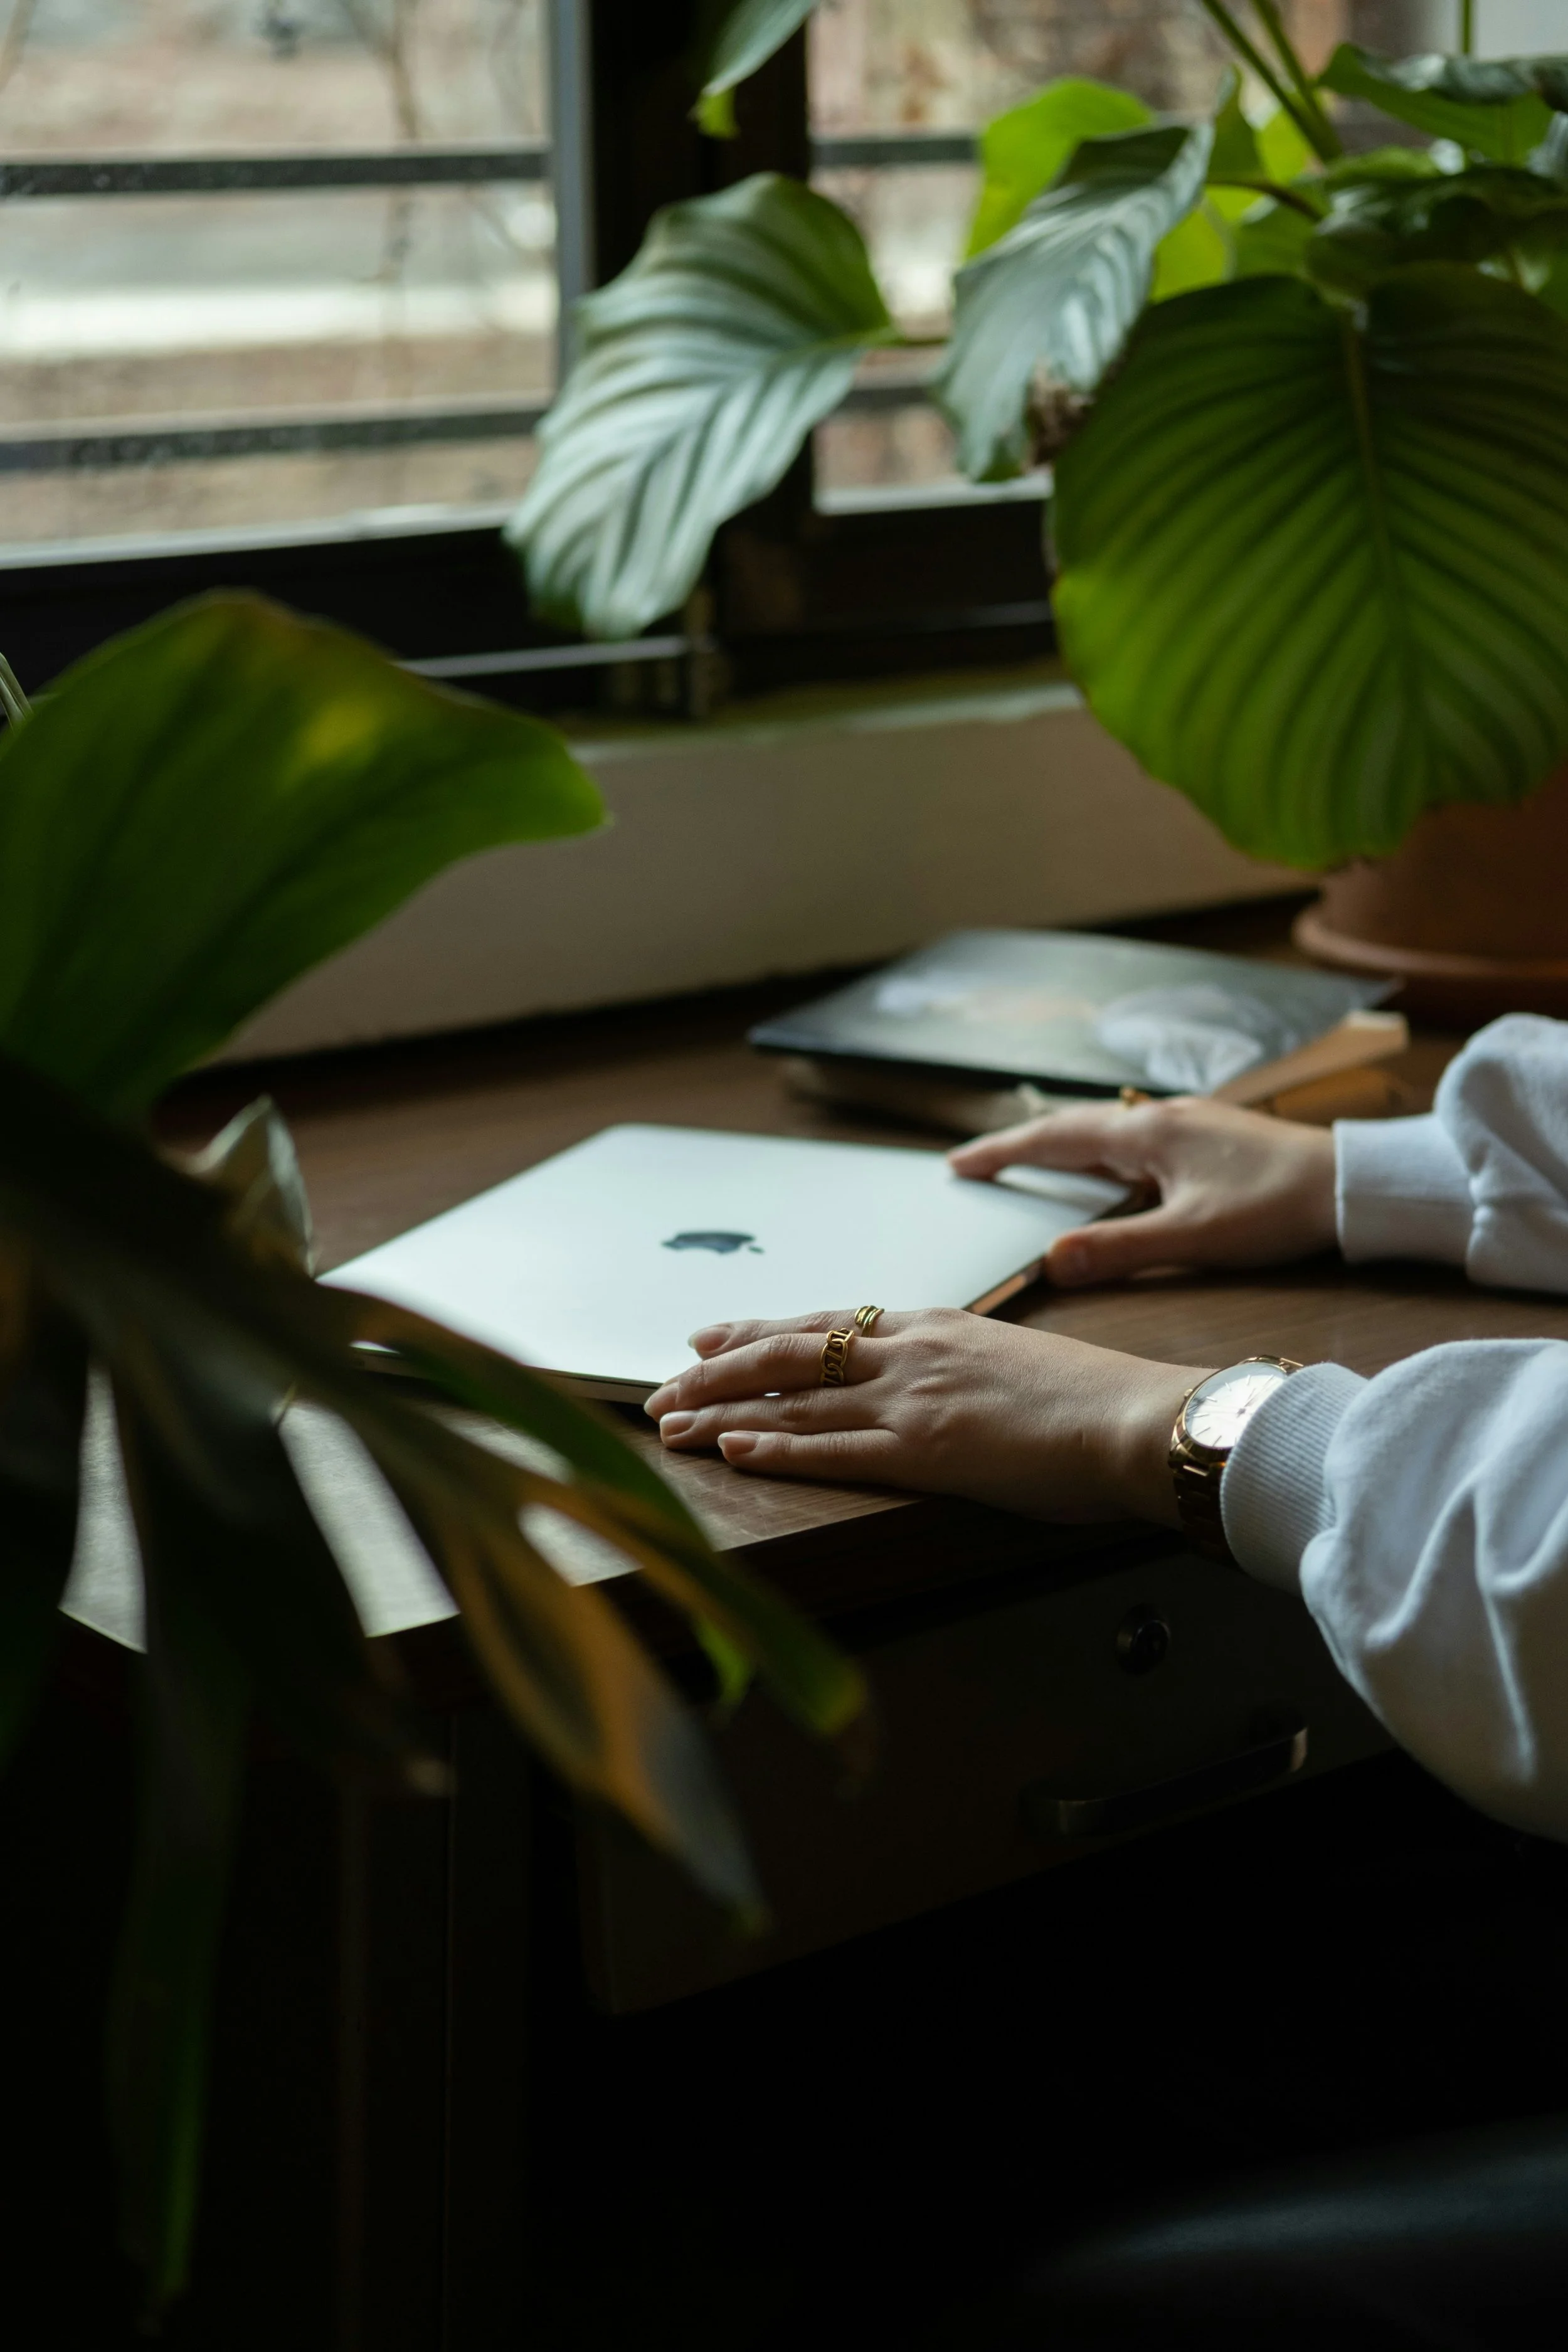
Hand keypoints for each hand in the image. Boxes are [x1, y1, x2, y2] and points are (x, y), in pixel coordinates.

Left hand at [645, 1310, 1207, 1525]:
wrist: (1136, 1417)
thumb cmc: (1091, 1399)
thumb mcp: (1012, 1360)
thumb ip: (961, 1365)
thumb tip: (940, 1382)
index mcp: (933, 1328)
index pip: (825, 1324)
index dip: (758, 1332)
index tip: (708, 1339)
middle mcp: (910, 1353)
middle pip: (789, 1354)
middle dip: (717, 1373)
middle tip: (663, 1389)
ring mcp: (912, 1399)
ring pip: (793, 1400)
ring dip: (724, 1414)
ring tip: (671, 1426)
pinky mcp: (923, 1450)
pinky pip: (831, 1449)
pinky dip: (775, 1449)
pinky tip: (733, 1451)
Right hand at [950, 1096, 1336, 1287]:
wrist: (1354, 1186)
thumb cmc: (1277, 1209)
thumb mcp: (1191, 1240)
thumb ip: (1117, 1251)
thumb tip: (1049, 1264)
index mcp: (1147, 1135)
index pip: (1055, 1138)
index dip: (1003, 1151)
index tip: (959, 1164)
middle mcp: (1161, 1119)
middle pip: (1074, 1126)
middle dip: (1022, 1145)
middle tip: (977, 1163)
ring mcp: (1187, 1123)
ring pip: (1106, 1131)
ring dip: (1062, 1146)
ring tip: (1029, 1164)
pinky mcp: (1210, 1137)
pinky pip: (1135, 1140)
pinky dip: (1102, 1153)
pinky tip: (1109, 1174)